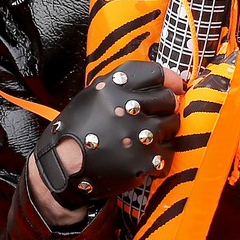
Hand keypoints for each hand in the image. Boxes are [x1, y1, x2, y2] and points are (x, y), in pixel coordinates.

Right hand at [32, 60, 180, 211]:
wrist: (64, 166)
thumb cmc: (77, 129)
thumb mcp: (92, 95)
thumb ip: (121, 84)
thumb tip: (160, 79)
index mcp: (115, 87)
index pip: (156, 74)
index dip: (168, 79)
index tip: (175, 85)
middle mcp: (130, 107)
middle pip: (168, 98)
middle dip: (165, 105)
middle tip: (153, 114)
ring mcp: (140, 134)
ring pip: (173, 123)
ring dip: (164, 129)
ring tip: (146, 135)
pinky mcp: (146, 159)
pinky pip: (168, 151)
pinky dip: (158, 153)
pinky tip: (142, 154)